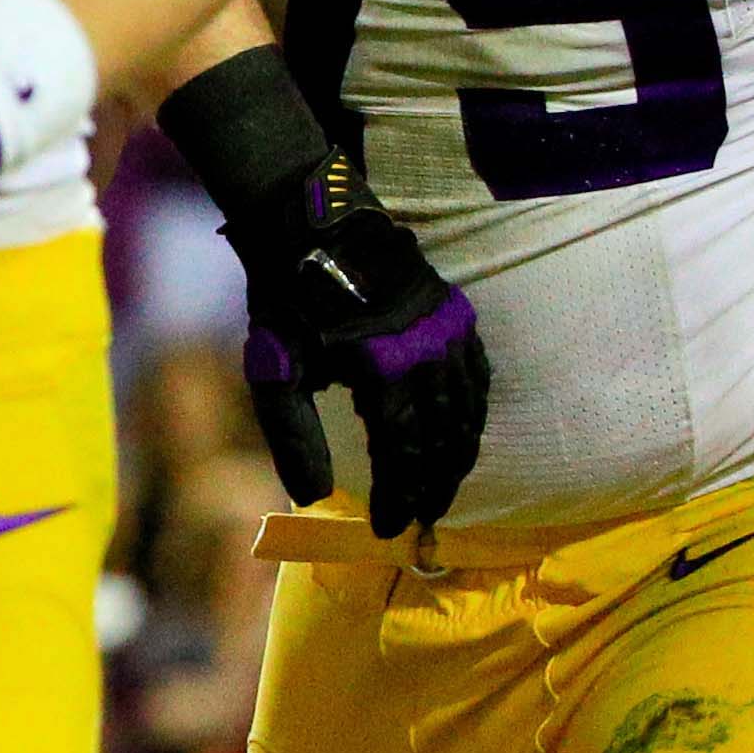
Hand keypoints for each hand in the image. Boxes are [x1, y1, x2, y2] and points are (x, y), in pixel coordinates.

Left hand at [226, 193, 487, 536]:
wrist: (311, 222)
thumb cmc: (286, 298)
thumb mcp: (276, 369)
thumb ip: (294, 436)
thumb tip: (315, 497)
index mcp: (385, 369)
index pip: (404, 453)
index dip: (399, 496)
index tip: (389, 529)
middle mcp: (429, 353)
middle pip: (444, 440)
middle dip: (432, 486)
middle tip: (420, 521)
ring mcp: (450, 332)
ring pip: (467, 413)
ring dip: (456, 458)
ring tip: (440, 490)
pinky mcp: (457, 316)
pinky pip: (478, 379)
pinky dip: (473, 416)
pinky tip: (463, 438)